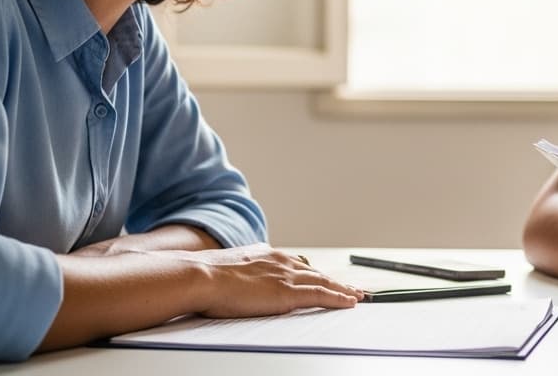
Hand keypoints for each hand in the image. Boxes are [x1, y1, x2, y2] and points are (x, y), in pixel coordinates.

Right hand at [176, 243, 363, 317]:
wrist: (200, 276)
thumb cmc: (204, 277)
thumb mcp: (226, 268)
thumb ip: (240, 272)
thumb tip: (237, 280)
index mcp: (266, 255)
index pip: (297, 264)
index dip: (313, 273)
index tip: (323, 277)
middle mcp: (280, 261)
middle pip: (315, 272)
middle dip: (334, 281)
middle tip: (351, 288)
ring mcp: (285, 276)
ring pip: (323, 282)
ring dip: (342, 289)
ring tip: (357, 296)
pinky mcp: (287, 292)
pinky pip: (320, 295)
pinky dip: (338, 298)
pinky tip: (349, 302)